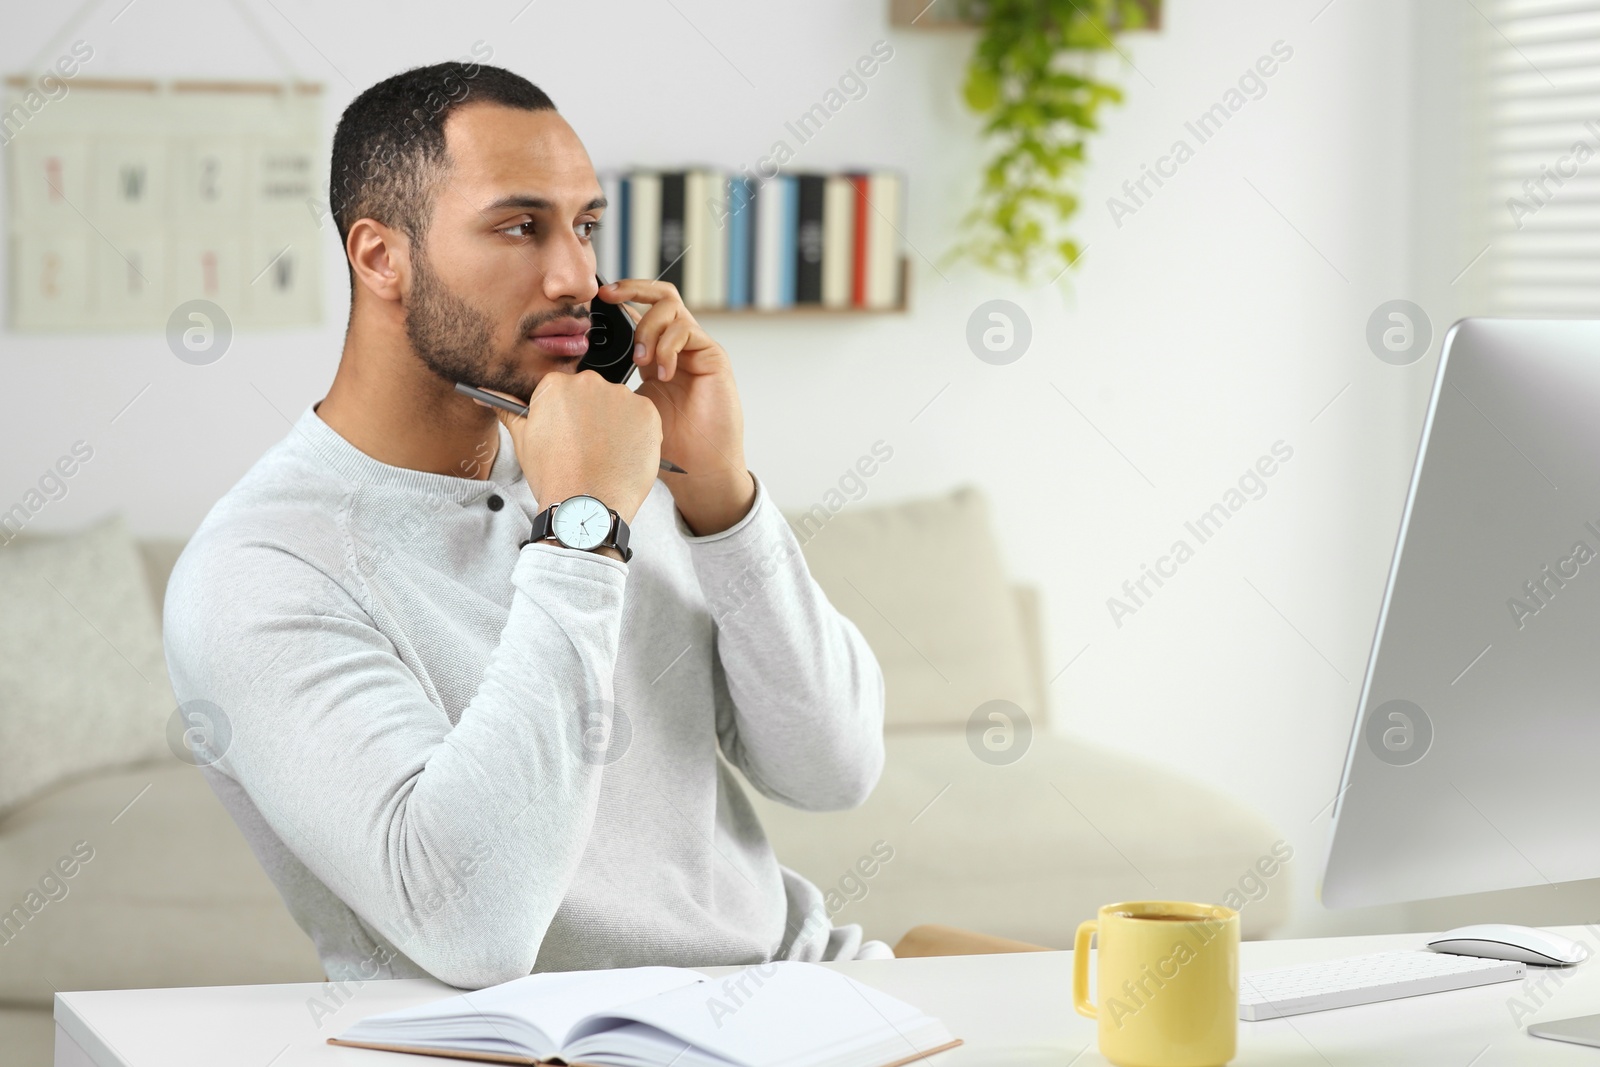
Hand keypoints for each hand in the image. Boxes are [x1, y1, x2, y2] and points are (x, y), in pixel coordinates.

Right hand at [488, 370, 660, 526]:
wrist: (586, 506)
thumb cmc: (554, 476)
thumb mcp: (523, 441)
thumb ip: (509, 411)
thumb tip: (488, 396)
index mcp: (557, 384)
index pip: (562, 391)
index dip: (565, 417)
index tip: (566, 435)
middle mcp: (591, 382)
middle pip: (592, 395)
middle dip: (591, 417)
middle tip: (586, 448)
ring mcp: (622, 397)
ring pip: (619, 406)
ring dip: (615, 425)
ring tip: (604, 455)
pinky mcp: (648, 414)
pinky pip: (643, 418)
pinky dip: (637, 434)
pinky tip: (622, 455)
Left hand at [598, 279, 755, 535]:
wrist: (699, 469)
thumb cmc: (665, 445)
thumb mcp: (622, 411)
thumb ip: (603, 387)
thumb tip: (563, 375)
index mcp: (653, 355)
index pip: (636, 313)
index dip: (616, 301)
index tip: (591, 300)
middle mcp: (675, 346)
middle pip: (658, 295)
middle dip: (631, 289)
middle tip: (608, 296)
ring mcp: (695, 349)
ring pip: (671, 306)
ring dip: (648, 327)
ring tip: (641, 359)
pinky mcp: (713, 356)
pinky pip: (687, 330)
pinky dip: (668, 346)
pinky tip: (662, 374)